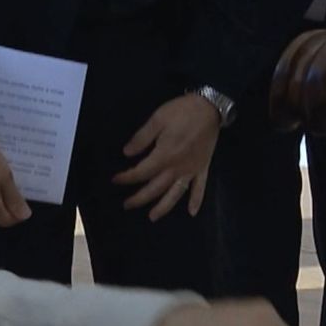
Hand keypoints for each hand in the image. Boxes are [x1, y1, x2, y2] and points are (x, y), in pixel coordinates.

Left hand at [113, 94, 220, 220]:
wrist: (210, 107)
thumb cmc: (182, 111)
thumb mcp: (157, 118)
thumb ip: (142, 137)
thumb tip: (127, 153)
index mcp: (164, 155)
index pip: (141, 172)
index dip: (127, 178)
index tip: (115, 180)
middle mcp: (177, 168)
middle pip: (155, 188)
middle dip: (139, 198)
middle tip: (127, 205)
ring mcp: (191, 170)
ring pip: (175, 194)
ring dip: (163, 207)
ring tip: (152, 217)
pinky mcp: (203, 168)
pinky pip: (200, 188)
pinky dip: (197, 201)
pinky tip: (192, 212)